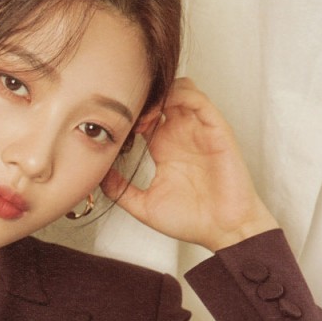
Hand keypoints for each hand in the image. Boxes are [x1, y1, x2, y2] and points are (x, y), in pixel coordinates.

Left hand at [102, 78, 278, 250]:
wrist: (224, 231)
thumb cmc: (191, 220)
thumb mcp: (144, 206)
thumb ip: (121, 190)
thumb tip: (97, 178)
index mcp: (164, 148)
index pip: (144, 116)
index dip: (128, 115)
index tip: (114, 128)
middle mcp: (181, 135)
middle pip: (160, 97)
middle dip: (141, 99)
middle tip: (127, 116)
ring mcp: (198, 130)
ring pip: (179, 90)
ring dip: (159, 94)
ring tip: (144, 115)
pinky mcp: (216, 130)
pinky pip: (198, 99)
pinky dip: (179, 95)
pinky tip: (163, 112)